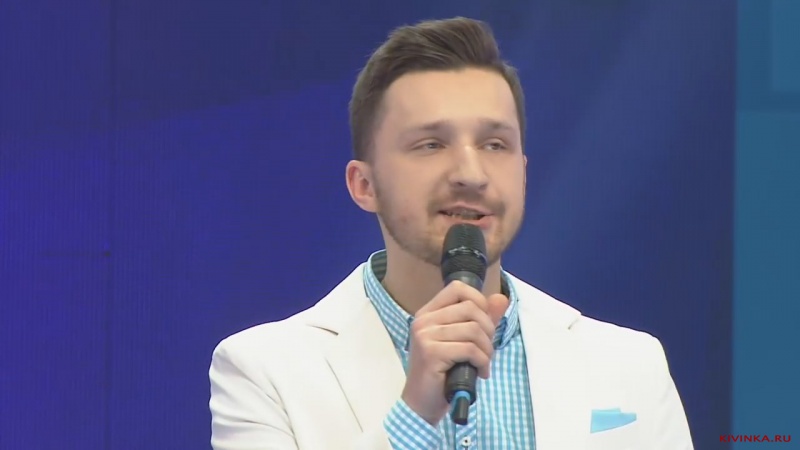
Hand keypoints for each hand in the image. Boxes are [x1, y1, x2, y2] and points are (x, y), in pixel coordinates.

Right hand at [400, 281, 508, 425]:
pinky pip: (470, 349)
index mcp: (428, 313)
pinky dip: (483, 362)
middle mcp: (423, 321)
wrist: (423, 403)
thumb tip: (501, 298)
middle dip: (488, 330)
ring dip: (487, 350)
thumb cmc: (443, 372)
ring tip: (483, 363)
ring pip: (474, 330)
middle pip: (471, 308)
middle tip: (486, 350)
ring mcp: (425, 336)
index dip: (478, 301)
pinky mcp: (431, 353)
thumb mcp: (464, 341)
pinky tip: (480, 372)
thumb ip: (482, 319)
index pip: (457, 288)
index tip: (483, 324)